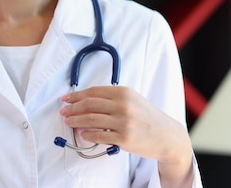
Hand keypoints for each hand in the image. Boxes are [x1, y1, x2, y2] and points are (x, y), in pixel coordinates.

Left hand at [60, 86, 193, 185]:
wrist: (167, 136)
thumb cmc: (148, 117)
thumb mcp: (133, 100)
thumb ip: (113, 98)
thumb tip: (86, 100)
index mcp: (124, 92)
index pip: (93, 92)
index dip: (76, 95)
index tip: (66, 98)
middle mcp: (123, 105)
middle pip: (89, 104)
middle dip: (72, 107)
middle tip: (63, 111)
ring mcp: (124, 122)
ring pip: (91, 120)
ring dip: (75, 120)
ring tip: (68, 122)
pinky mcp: (124, 139)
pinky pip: (99, 136)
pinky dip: (87, 135)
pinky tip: (82, 134)